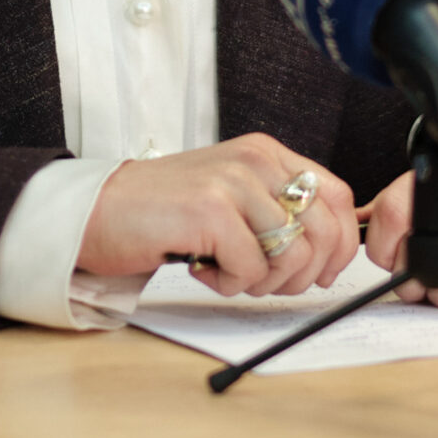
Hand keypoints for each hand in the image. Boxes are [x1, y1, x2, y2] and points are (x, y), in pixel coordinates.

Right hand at [77, 134, 359, 297]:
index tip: (321, 273)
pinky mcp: (210, 211)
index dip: (340, 245)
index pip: (338, 196)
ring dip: (262, 281)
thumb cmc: (163, 213)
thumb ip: (275, 209)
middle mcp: (255, 160)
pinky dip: (229, 284)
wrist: (97, 211)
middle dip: (302, 274)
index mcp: (266, 153)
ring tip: (227, 272)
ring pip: (291, 254)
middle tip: (263, 281)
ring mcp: (232, 182)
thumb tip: (327, 249)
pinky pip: (250, 270)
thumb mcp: (231, 196)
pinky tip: (201, 269)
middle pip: (323, 230)